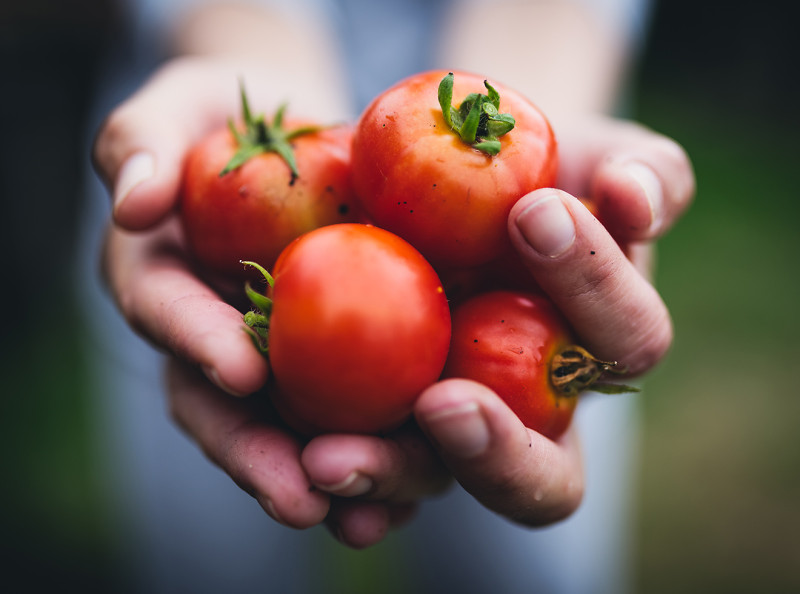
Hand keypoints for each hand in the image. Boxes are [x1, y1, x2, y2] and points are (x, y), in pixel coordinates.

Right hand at [92, 57, 449, 547]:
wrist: (298, 133)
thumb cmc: (229, 116)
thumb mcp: (178, 106)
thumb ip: (141, 142)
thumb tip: (135, 201)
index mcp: (166, 283)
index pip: (168, 316)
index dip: (196, 345)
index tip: (240, 370)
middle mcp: (214, 337)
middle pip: (223, 409)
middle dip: (258, 456)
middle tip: (300, 497)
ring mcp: (276, 357)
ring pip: (292, 429)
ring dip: (330, 479)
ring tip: (370, 514)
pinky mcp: (340, 361)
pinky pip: (357, 413)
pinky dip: (385, 453)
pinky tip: (423, 482)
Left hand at [305, 115, 694, 530]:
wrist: (466, 182)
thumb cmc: (551, 173)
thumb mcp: (606, 157)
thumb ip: (648, 174)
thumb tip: (634, 195)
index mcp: (605, 349)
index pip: (626, 339)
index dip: (592, 288)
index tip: (532, 212)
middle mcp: (537, 412)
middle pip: (542, 478)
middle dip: (498, 453)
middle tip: (439, 404)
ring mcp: (456, 424)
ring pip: (435, 480)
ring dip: (388, 476)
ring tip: (327, 459)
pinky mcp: (383, 415)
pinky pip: (362, 459)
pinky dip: (333, 476)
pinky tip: (292, 461)